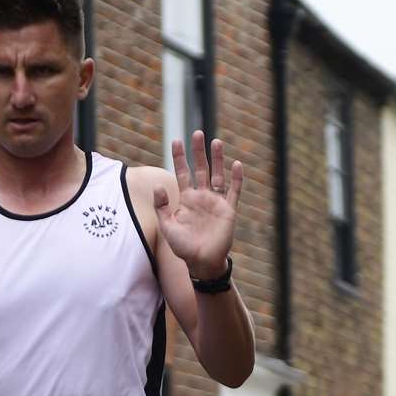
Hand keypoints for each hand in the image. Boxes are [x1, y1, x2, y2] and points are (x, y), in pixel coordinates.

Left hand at [155, 130, 242, 279]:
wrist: (202, 262)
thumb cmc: (183, 247)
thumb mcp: (167, 226)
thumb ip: (162, 207)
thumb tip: (158, 186)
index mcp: (186, 199)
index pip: (182, 172)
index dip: (179, 157)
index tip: (176, 141)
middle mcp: (201, 197)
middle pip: (201, 168)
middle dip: (198, 151)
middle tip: (197, 133)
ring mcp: (216, 202)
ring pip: (217, 175)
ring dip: (217, 159)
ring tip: (216, 142)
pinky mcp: (228, 210)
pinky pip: (233, 191)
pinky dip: (236, 179)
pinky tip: (236, 164)